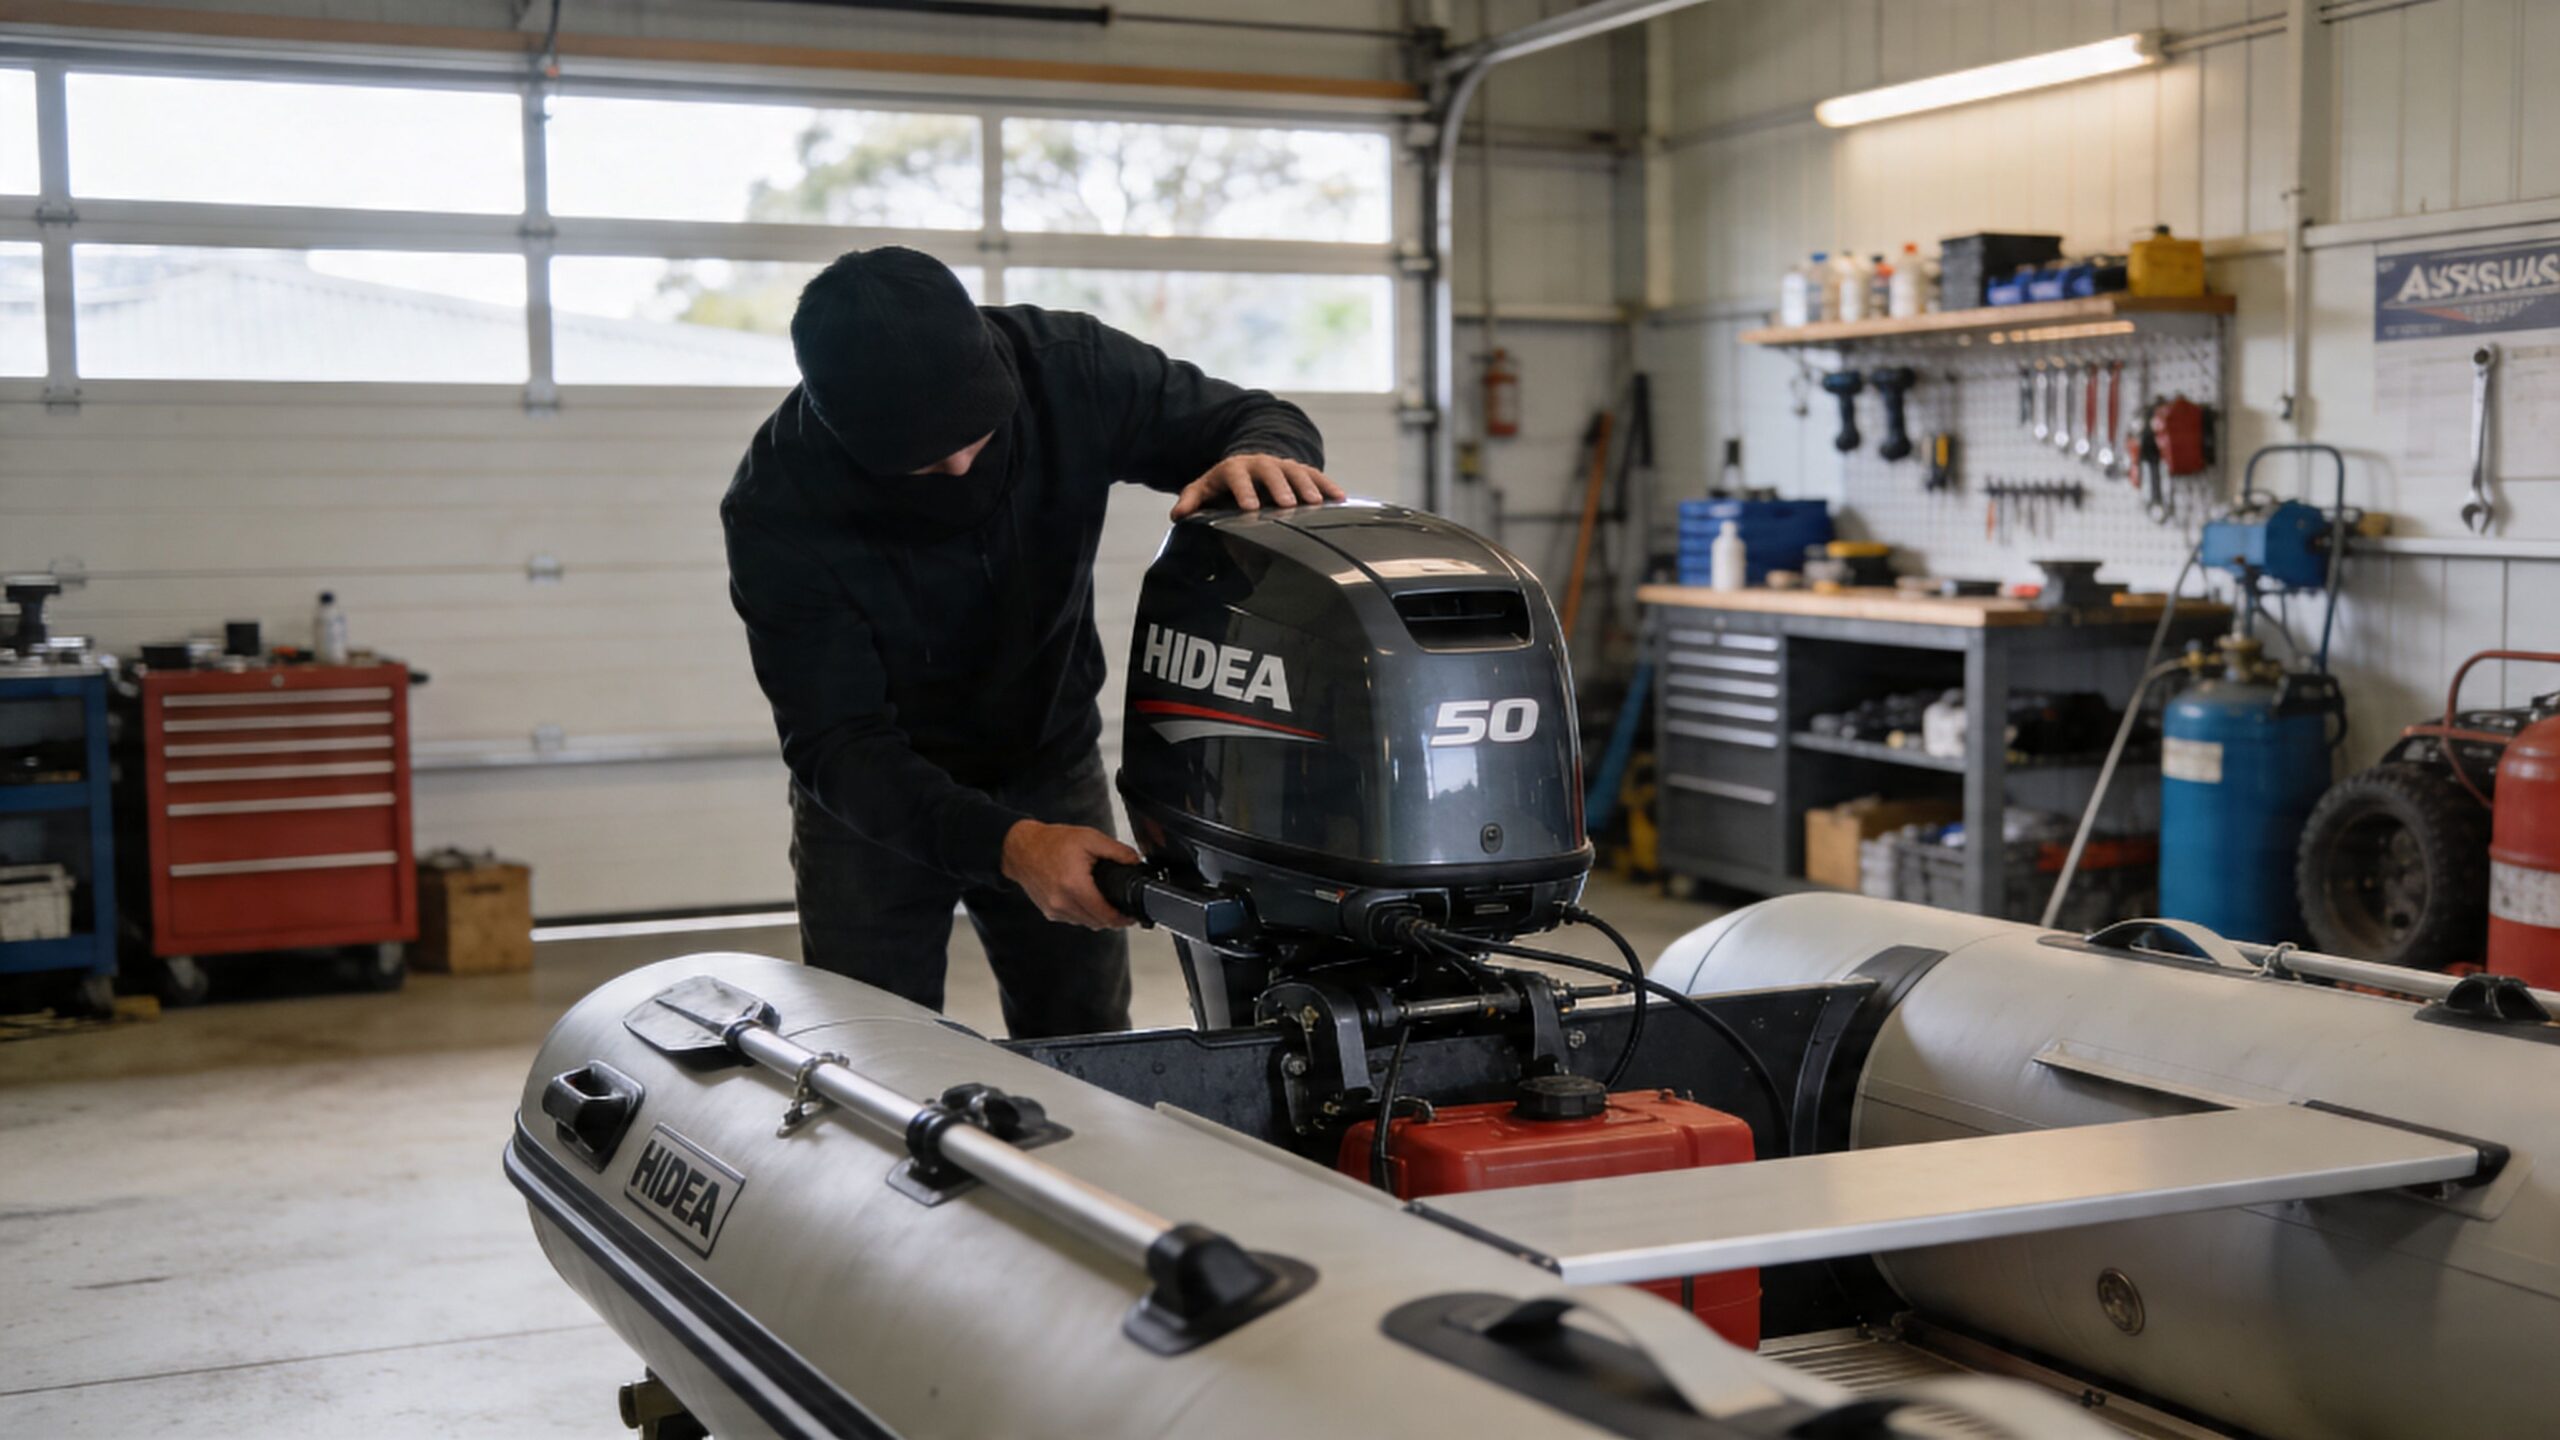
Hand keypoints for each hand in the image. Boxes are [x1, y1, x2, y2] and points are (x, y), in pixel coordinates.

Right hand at [1001, 820, 1141, 929]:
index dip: (1122, 919)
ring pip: (1085, 923)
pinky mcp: (1049, 911)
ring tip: (1105, 902)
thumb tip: (1135, 862)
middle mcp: (1062, 902)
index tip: (1131, 916)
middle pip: (1097, 923)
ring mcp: (1054, 910)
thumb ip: (1117, 851)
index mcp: (1074, 886)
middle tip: (1122, 908)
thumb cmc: (1051, 842)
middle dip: (1113, 918)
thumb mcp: (1090, 838)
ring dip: (1097, 917)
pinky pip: (1073, 919)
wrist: (1021, 849)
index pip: (1105, 915)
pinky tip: (1087, 899)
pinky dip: (1083, 913)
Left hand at [1169, 454, 1345, 519]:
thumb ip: (1192, 500)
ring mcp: (1283, 465)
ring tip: (1317, 503)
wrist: (1248, 462)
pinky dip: (1328, 485)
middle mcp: (1261, 463)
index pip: (1238, 477)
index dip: (1243, 491)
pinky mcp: (1300, 470)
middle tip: (1288, 504)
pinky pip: (1316, 475)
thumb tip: (1177, 515)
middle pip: (1271, 472)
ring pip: (1297, 471)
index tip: (1249, 507)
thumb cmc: (1224, 483)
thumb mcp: (1205, 487)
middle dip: (1280, 487)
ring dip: (1308, 485)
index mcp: (1235, 468)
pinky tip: (1340, 498)